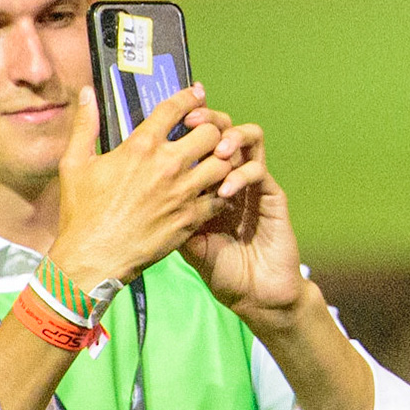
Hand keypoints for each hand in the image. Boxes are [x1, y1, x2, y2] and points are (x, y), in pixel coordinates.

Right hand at [48, 84, 235, 289]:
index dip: (190, 97)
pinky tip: (215, 188)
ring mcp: (184, 191)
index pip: (176, 109)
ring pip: (224, 161)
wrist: (94, 258)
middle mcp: (169, 165)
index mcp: (141, 147)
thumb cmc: (82, 211)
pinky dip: (223, 188)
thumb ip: (85, 125)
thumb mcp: (75, 164)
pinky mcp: (194, 216)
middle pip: (211, 132)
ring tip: (215, 159)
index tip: (198, 94)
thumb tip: (87, 93)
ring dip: (222, 158)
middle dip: (212, 129)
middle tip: (207, 134)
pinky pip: (223, 194)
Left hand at [180, 123, 308, 330]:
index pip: (200, 137)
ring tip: (217, 150)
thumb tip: (136, 184)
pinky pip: (258, 171)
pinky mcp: (273, 195)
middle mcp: (232, 174)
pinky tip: (224, 191)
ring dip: (232, 137)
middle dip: (209, 119)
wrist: (253, 292)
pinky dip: (241, 175)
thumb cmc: (217, 267)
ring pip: (251, 138)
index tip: (169, 117)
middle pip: (225, 127)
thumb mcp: (182, 236)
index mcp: (208, 179)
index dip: (188, 120)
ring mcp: (255, 183)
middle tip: (192, 121)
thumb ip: (169, 209)